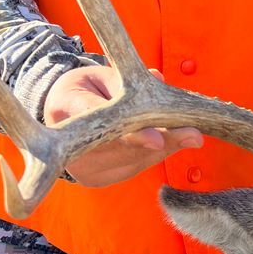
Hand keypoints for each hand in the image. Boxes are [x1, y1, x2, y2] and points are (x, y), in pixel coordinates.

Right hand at [43, 64, 203, 187]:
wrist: (60, 113)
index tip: (158, 140)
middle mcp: (69, 143)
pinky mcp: (94, 178)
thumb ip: (130, 80)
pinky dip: (154, 155)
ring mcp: (81, 166)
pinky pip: (133, 168)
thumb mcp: (103, 75)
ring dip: (164, 148)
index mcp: (66, 106)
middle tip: (193, 134)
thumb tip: (158, 80)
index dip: (129, 132)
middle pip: (121, 147)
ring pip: (131, 161)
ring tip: (190, 135)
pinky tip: (170, 143)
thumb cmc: (86, 89)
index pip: (101, 121)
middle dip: (161, 140)